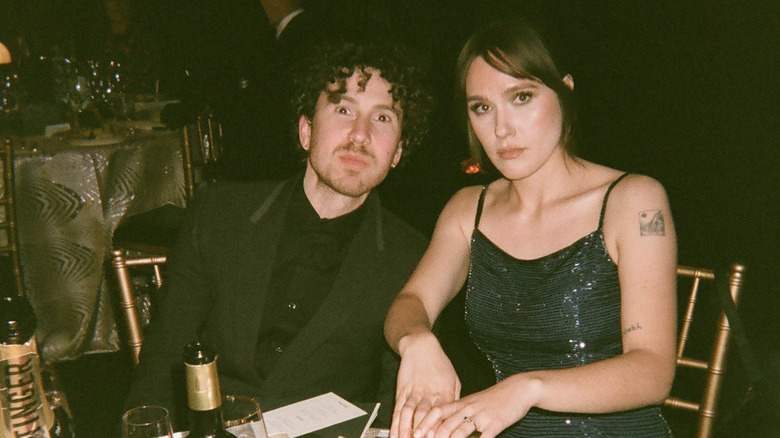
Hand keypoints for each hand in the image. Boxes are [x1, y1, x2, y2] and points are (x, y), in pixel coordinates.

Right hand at [390, 334, 460, 437]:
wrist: (421, 346)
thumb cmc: (440, 363)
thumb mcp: (454, 380)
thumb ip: (455, 399)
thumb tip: (457, 416)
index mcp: (445, 393)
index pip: (443, 416)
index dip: (440, 429)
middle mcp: (429, 395)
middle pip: (425, 417)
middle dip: (423, 433)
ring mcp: (414, 393)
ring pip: (409, 414)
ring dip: (407, 430)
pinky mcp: (402, 391)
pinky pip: (398, 410)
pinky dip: (396, 423)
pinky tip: (395, 434)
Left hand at [414, 374, 539, 437]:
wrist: (518, 389)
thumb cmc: (494, 398)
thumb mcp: (473, 403)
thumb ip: (459, 412)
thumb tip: (442, 425)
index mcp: (461, 403)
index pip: (438, 411)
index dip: (425, 423)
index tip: (415, 433)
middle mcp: (468, 409)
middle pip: (446, 423)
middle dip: (433, 436)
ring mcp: (481, 416)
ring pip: (461, 431)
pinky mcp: (496, 424)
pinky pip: (483, 437)